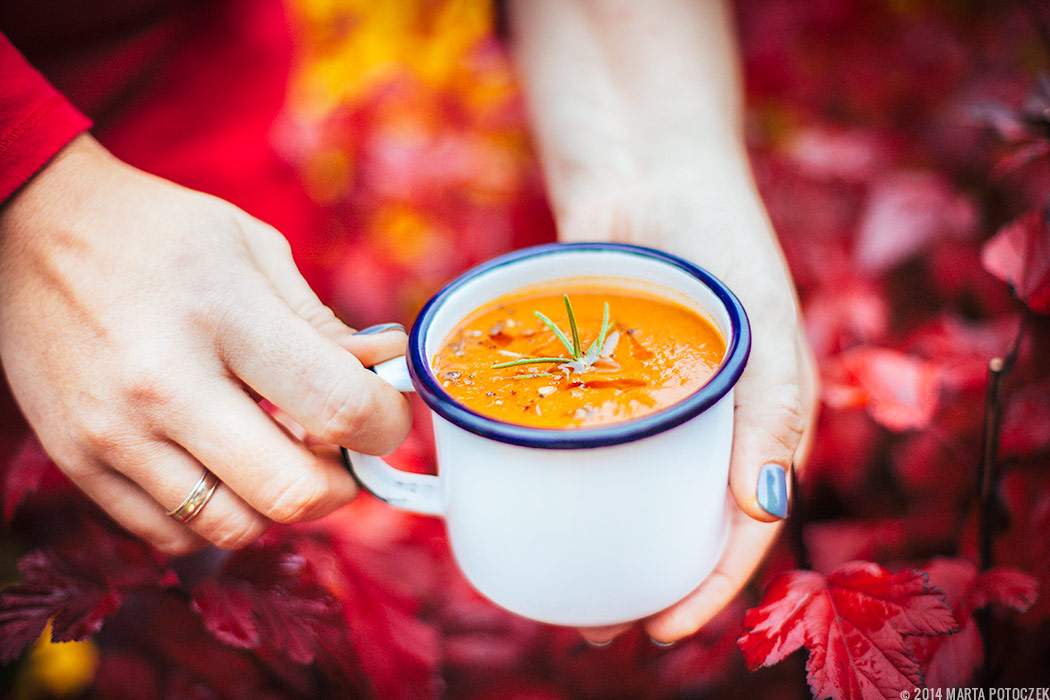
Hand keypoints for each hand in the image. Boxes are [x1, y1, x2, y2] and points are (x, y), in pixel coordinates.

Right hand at [0, 135, 411, 553]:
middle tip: (341, 454)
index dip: (386, 424)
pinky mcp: (77, 462)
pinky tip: (221, 466)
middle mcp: (163, 386)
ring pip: (233, 528)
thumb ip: (324, 325)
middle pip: (292, 493)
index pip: (337, 406)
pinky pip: (170, 535)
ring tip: (275, 454)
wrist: (33, 229)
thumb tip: (385, 375)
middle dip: (342, 485)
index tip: (386, 416)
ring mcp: (113, 434)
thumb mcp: (256, 250)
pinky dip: (214, 515)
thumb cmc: (159, 234)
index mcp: (222, 315)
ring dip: (276, 505)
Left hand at [559, 170, 818, 644]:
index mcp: (755, 421)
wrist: (644, 166)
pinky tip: (533, 504)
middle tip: (597, 627)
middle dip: (644, 582)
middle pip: (677, 522)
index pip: (742, 528)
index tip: (663, 629)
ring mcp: (643, 403)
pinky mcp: (593, 379)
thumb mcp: (765, 320)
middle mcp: (699, 420)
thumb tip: (763, 506)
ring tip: (561, 589)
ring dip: (598, 544)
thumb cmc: (719, 236)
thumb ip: (773, 406)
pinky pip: (578, 438)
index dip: (710, 587)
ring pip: (622, 491)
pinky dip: (560, 478)